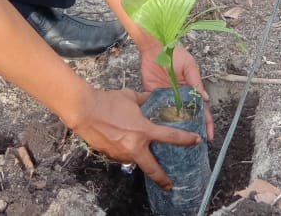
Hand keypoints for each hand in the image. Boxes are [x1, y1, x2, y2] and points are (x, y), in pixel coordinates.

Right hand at [71, 87, 199, 190]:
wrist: (84, 110)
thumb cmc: (108, 101)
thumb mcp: (131, 97)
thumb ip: (144, 99)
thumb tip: (151, 97)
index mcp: (143, 131)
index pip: (171, 137)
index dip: (186, 139)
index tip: (196, 141)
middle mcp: (134, 146)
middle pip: (152, 168)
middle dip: (162, 179)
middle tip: (170, 184)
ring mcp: (121, 153)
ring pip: (135, 160)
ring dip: (140, 157)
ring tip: (141, 152)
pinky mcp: (109, 155)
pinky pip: (122, 156)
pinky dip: (126, 151)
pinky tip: (123, 143)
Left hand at [140, 45, 212, 139]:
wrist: (155, 46)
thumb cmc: (175, 53)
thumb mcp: (189, 66)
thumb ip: (196, 83)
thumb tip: (205, 100)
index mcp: (191, 89)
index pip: (201, 109)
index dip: (206, 123)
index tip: (208, 136)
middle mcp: (179, 97)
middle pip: (188, 117)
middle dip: (192, 131)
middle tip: (193, 146)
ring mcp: (166, 98)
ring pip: (172, 118)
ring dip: (175, 130)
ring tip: (177, 145)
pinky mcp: (152, 97)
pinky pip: (156, 112)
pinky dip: (158, 122)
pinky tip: (159, 134)